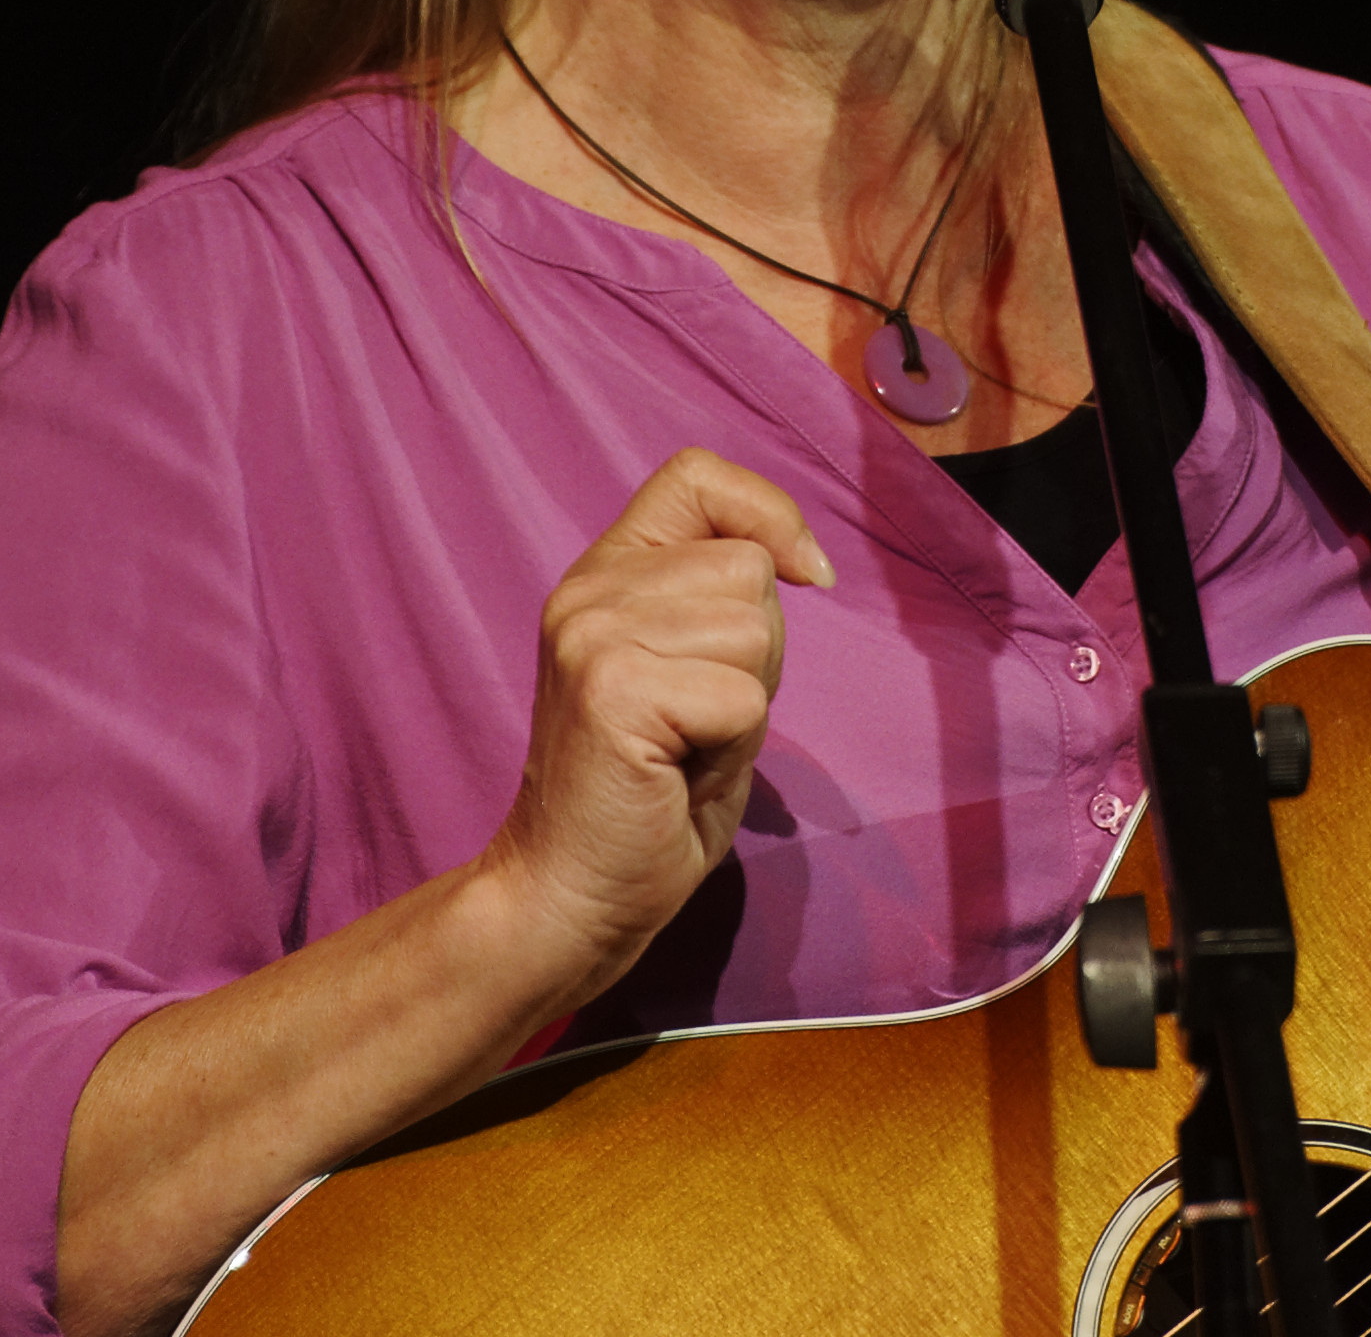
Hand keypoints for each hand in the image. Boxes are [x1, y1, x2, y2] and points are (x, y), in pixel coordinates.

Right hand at [477, 447, 832, 1013]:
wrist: (568, 894)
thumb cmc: (649, 794)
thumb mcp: (690, 669)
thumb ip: (721, 602)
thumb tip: (799, 560)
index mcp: (604, 574)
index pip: (695, 475)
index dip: (767, 513)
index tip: (801, 575)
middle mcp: (587, 591)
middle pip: (748, 567)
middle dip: (759, 651)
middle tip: (700, 718)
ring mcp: (592, 635)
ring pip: (753, 630)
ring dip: (747, 703)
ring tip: (687, 746)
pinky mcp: (611, 689)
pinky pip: (743, 698)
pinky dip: (734, 748)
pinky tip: (679, 775)